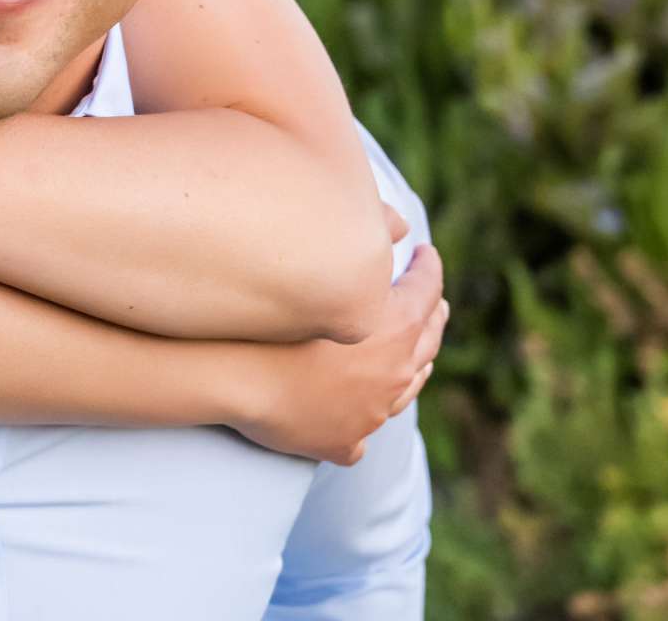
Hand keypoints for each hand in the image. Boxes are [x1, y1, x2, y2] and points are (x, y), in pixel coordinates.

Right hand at [228, 245, 446, 466]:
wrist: (233, 372)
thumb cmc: (276, 314)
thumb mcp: (336, 262)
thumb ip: (374, 234)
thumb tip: (402, 225)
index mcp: (398, 330)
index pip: (428, 291)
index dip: (429, 268)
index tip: (426, 254)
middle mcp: (393, 374)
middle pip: (426, 344)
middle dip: (431, 318)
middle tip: (433, 303)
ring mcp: (370, 412)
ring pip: (403, 391)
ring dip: (411, 369)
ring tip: (412, 356)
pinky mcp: (343, 441)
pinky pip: (359, 436)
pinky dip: (361, 421)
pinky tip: (358, 415)